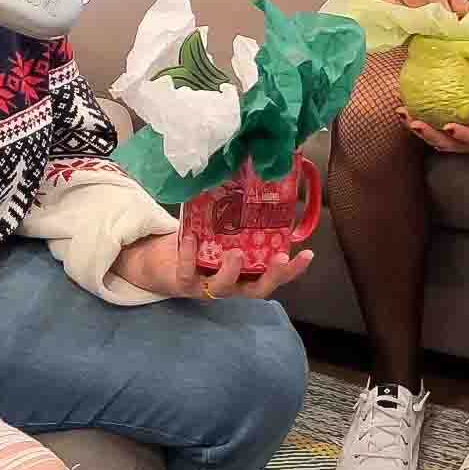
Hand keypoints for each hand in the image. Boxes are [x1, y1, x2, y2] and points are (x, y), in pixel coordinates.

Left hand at [112, 231, 313, 299]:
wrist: (160, 262)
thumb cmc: (199, 245)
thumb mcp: (221, 234)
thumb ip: (238, 220)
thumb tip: (255, 180)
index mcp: (243, 274)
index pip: (273, 276)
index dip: (292, 270)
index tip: (308, 254)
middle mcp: (230, 284)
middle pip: (256, 289)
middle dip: (272, 276)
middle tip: (281, 258)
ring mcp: (206, 286)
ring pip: (223, 287)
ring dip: (231, 271)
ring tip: (236, 252)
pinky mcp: (182, 283)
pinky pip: (187, 273)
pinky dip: (189, 256)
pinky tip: (190, 238)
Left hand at [399, 70, 468, 154]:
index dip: (464, 136)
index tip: (448, 126)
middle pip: (451, 145)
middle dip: (431, 136)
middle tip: (414, 122)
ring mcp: (460, 138)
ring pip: (438, 141)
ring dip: (419, 130)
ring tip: (402, 114)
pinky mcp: (449, 131)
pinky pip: (432, 130)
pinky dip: (416, 121)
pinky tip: (402, 107)